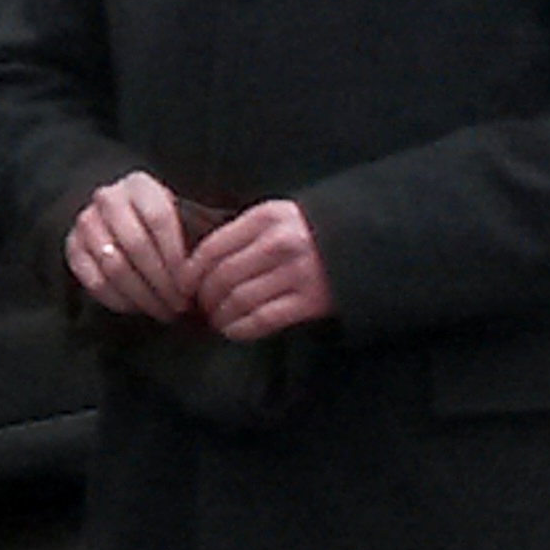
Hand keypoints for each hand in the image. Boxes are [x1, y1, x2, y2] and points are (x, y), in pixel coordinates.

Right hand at [66, 171, 196, 320]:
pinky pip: (94, 282)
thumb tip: (207, 271)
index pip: (159, 218)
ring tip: (164, 311)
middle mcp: (107, 198)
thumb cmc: (160, 225)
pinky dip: (119, 301)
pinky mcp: (72, 248)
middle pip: (135, 244)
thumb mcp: (181, 216)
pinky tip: (139, 308)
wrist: (117, 220)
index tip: (191, 283)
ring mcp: (85, 222)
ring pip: (114, 266)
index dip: (176, 255)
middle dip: (162, 282)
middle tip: (181, 306)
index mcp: (138, 185)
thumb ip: (196, 235)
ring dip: (143, 296)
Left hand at [180, 200, 333, 341]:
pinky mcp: (312, 300)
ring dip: (220, 315)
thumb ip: (244, 233)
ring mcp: (297, 272)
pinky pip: (263, 319)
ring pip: (239, 300)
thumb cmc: (312, 233)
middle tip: (198, 307)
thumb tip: (198, 263)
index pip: (213, 248)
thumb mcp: (279, 218)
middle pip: (222, 277)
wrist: (368, 243)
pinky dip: (241, 328)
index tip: (181, 286)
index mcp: (266, 218)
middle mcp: (280, 243)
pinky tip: (233, 331)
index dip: (190, 272)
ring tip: (215, 320)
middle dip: (204, 297)